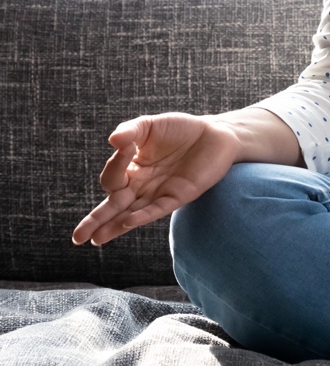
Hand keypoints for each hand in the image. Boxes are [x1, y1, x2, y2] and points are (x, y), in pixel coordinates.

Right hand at [71, 113, 240, 246]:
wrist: (216, 134)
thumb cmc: (180, 129)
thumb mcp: (150, 126)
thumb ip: (131, 131)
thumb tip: (113, 140)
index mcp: (132, 170)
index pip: (113, 176)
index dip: (116, 163)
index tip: (126, 145)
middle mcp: (142, 185)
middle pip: (114, 206)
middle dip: (96, 221)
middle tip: (76, 237)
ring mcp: (159, 193)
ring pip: (131, 214)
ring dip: (114, 226)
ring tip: (95, 240)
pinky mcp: (178, 196)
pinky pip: (157, 209)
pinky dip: (142, 216)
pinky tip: (126, 222)